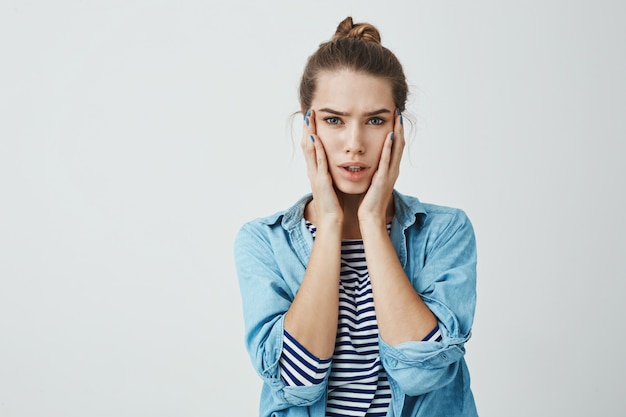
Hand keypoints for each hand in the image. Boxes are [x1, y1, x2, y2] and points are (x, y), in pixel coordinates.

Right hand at [301, 109, 343, 225]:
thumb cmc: (332, 204)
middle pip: (307, 145)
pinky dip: (317, 150)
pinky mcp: (321, 181)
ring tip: (309, 118)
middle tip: (308, 112)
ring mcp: (315, 175)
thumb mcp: (330, 184)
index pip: (311, 147)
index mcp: (316, 171)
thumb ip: (329, 173)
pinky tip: (316, 139)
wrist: (330, 219)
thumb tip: (332, 164)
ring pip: (310, 150)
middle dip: (307, 128)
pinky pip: (318, 162)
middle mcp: (313, 171)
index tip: (312, 118)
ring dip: (309, 133)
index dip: (311, 132)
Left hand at [358, 109, 404, 222]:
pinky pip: (387, 160)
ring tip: (397, 118)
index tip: (394, 117)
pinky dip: (389, 147)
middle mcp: (393, 170)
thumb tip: (369, 161)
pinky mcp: (383, 179)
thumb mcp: (373, 181)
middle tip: (399, 111)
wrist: (370, 217)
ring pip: (396, 149)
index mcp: (389, 170)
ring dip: (397, 133)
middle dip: (399, 127)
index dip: (396, 131)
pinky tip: (389, 136)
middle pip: (399, 145)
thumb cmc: (369, 202)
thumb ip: (374, 170)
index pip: (395, 147)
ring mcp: (389, 174)